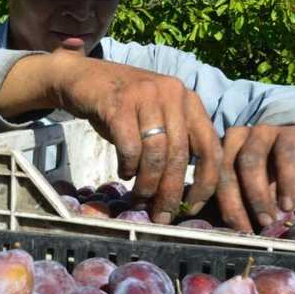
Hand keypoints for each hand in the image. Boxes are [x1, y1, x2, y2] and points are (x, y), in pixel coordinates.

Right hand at [48, 54, 222, 223]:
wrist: (83, 77)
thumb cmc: (123, 106)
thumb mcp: (158, 116)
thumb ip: (176, 141)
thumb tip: (184, 192)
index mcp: (189, 100)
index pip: (210, 147)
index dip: (206, 182)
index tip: (192, 207)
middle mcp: (173, 93)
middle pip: (180, 155)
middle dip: (170, 192)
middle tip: (161, 215)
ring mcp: (146, 95)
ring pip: (155, 154)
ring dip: (147, 184)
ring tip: (138, 198)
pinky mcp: (118, 103)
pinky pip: (130, 147)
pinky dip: (128, 167)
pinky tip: (123, 172)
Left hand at [208, 124, 294, 232]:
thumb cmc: (268, 174)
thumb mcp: (247, 188)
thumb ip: (232, 202)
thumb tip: (216, 231)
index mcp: (218, 148)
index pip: (209, 176)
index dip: (212, 204)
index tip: (218, 229)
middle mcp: (235, 136)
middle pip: (225, 168)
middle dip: (233, 203)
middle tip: (244, 230)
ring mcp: (262, 132)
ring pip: (251, 160)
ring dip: (257, 195)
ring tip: (267, 221)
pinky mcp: (290, 134)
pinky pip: (286, 157)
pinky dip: (286, 184)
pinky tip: (288, 205)